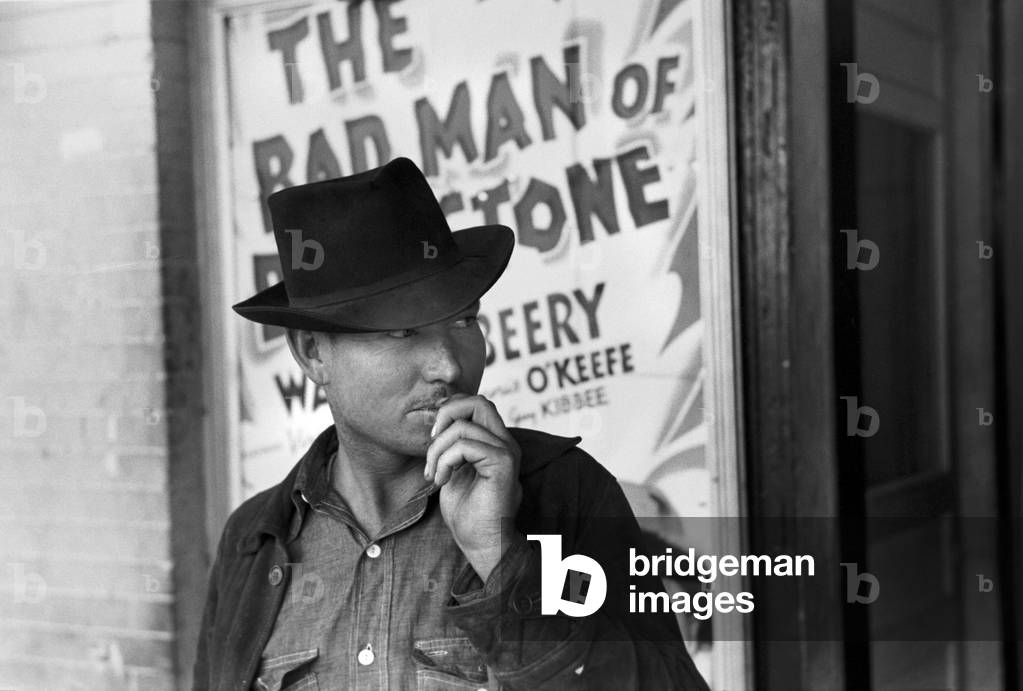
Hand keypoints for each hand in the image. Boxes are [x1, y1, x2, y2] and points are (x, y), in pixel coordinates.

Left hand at [424, 394, 522, 579]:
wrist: (482, 544)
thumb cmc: (467, 514)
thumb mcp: (453, 470)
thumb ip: (452, 446)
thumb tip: (439, 424)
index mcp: (495, 441)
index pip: (475, 404)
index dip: (450, 411)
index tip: (433, 439)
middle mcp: (505, 442)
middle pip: (477, 401)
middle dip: (445, 416)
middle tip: (432, 444)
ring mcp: (506, 451)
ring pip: (463, 426)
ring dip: (437, 450)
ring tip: (434, 474)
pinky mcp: (502, 464)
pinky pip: (465, 445)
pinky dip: (444, 461)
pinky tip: (442, 481)